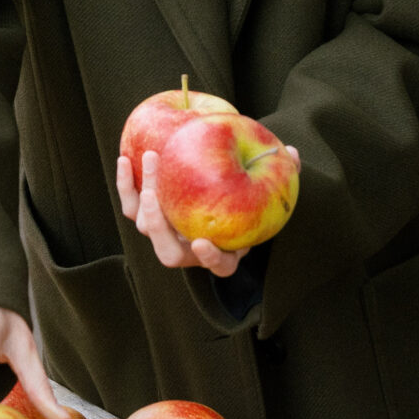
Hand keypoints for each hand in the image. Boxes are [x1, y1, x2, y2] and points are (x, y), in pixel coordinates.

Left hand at [118, 148, 295, 275]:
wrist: (220, 186)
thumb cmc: (247, 192)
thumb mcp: (267, 186)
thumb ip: (281, 174)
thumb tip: (294, 153)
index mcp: (224, 251)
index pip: (220, 265)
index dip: (211, 259)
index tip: (203, 242)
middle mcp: (191, 249)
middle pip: (168, 252)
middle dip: (159, 226)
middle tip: (157, 194)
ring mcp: (167, 234)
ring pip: (145, 227)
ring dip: (144, 197)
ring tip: (150, 161)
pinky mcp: (148, 214)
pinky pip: (132, 206)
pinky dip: (126, 186)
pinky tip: (125, 159)